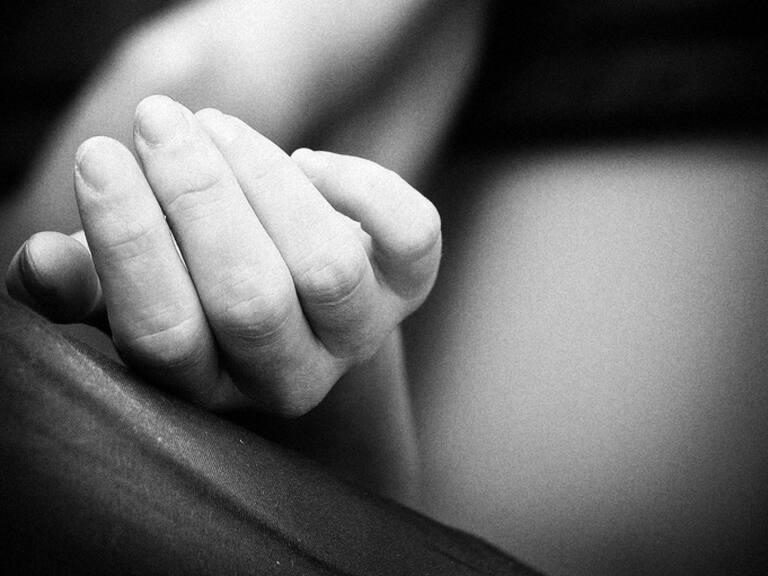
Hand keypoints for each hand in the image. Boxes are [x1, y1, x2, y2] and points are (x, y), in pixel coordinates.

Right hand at [6, 95, 440, 414]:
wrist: (285, 281)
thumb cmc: (192, 279)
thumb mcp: (126, 285)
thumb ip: (82, 285)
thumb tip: (40, 262)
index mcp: (209, 384)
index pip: (165, 335)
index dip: (129, 241)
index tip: (101, 155)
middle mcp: (290, 374)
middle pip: (251, 301)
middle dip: (197, 197)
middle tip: (156, 120)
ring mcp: (358, 333)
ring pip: (327, 268)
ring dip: (264, 179)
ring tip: (216, 125)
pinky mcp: (408, 285)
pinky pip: (410, 235)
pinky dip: (360, 184)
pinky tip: (308, 162)